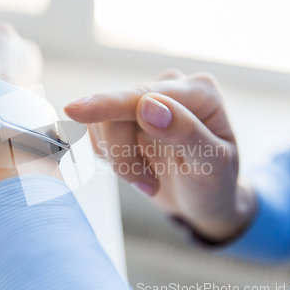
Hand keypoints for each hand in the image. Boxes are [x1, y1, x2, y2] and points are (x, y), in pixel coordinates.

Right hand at [64, 70, 256, 241]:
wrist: (202, 201)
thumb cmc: (215, 185)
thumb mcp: (213, 166)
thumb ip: (185, 133)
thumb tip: (148, 105)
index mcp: (198, 91)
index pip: (145, 93)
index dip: (108, 103)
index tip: (74, 111)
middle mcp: (170, 88)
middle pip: (118, 110)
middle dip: (123, 154)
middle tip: (147, 185)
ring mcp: (146, 102)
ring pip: (103, 123)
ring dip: (118, 160)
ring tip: (147, 181)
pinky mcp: (126, 119)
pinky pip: (98, 132)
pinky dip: (110, 158)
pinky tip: (135, 169)